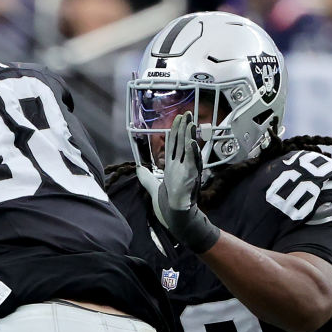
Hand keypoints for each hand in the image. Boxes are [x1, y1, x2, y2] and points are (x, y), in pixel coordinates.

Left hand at [136, 112, 220, 252]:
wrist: (176, 219)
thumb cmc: (167, 207)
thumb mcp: (154, 189)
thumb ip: (147, 179)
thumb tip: (139, 169)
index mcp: (172, 168)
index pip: (173, 145)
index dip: (175, 132)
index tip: (177, 120)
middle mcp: (181, 167)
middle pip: (182, 143)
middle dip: (184, 128)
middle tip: (187, 113)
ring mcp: (187, 171)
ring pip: (189, 149)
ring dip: (190, 135)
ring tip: (191, 122)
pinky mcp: (191, 178)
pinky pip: (193, 163)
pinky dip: (192, 153)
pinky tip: (192, 142)